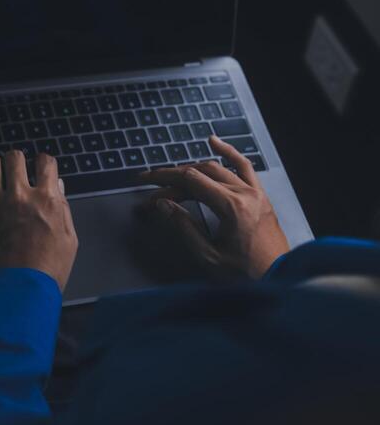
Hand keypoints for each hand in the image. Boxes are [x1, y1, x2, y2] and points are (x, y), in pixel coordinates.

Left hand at [0, 149, 77, 292]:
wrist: (21, 293)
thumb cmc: (47, 272)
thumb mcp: (68, 239)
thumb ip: (63, 209)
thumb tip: (58, 186)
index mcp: (46, 200)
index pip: (46, 163)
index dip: (44, 163)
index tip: (42, 167)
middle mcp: (19, 196)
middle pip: (15, 157)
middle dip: (17, 160)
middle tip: (17, 169)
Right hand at [137, 135, 288, 278]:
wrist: (280, 282)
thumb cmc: (247, 276)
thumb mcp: (209, 257)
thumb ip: (184, 227)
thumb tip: (163, 205)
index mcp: (232, 207)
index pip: (190, 180)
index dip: (163, 180)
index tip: (145, 182)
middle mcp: (245, 194)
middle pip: (201, 173)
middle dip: (173, 178)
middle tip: (153, 190)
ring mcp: (255, 193)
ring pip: (219, 169)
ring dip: (192, 169)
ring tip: (171, 174)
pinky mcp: (260, 197)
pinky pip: (244, 166)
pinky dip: (228, 153)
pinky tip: (215, 142)